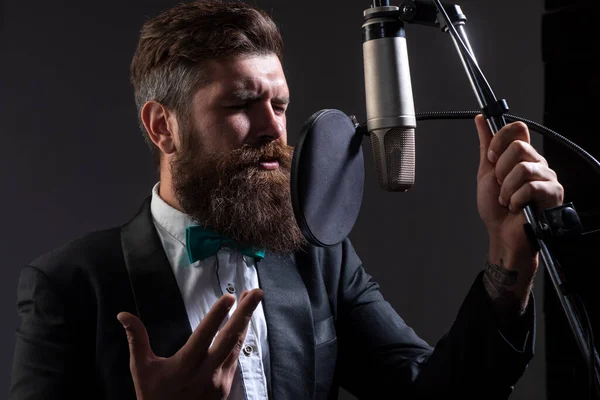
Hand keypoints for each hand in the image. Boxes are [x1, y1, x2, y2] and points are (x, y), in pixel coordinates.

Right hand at [117, 288, 263, 399]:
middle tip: (258, 292)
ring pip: (237, 346)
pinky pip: (236, 356)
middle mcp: (207, 372)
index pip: (204, 335)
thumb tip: (123, 314)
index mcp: (185, 365)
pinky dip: (241, 337)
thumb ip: (136, 340)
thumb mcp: (142, 370)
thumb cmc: (154, 397)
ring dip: (246, 321)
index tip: (230, 297)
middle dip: (246, 313)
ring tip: (253, 299)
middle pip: (231, 338)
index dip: (217, 315)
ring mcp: (220, 380)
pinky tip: (243, 324)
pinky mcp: (226, 386)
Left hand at [475, 115, 562, 310]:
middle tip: (500, 185)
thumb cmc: (495, 207)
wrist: (501, 234)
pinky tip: (515, 207)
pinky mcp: (553, 193)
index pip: (518, 128)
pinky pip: (530, 187)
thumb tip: (480, 119)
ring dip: (506, 189)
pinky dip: (515, 199)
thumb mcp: (485, 171)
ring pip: (523, 168)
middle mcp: (537, 162)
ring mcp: (547, 177)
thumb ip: (486, 145)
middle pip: (519, 147)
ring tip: (506, 200)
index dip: (500, 140)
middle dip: (501, 170)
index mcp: (522, 155)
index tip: (491, 158)